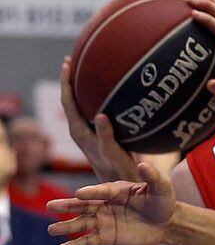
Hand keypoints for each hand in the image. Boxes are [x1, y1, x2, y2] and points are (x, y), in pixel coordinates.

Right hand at [48, 162, 175, 244]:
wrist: (167, 223)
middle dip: (68, 205)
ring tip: (51, 229)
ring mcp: (105, 220)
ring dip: (67, 226)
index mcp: (118, 190)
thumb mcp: (162, 188)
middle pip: (84, 205)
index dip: (91, 192)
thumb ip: (152, 177)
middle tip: (50, 205)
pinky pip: (89, 240)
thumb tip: (143, 164)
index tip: (79, 193)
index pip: (102, 191)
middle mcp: (107, 204)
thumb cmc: (163, 202)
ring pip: (83, 223)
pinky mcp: (107, 236)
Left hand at [61, 57, 138, 181]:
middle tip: (72, 60)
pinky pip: (90, 110)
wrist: (119, 184)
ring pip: (79, 105)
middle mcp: (80, 130)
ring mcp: (88, 132)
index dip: (66, 82)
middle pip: (69, 100)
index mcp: (79, 132)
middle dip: (69, 80)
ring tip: (84, 70)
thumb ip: (106, 135)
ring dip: (79, 88)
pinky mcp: (98, 133)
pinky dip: (92, 98)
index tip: (67, 63)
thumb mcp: (112, 153)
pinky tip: (104, 92)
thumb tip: (101, 115)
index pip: (67, 102)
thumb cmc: (117, 169)